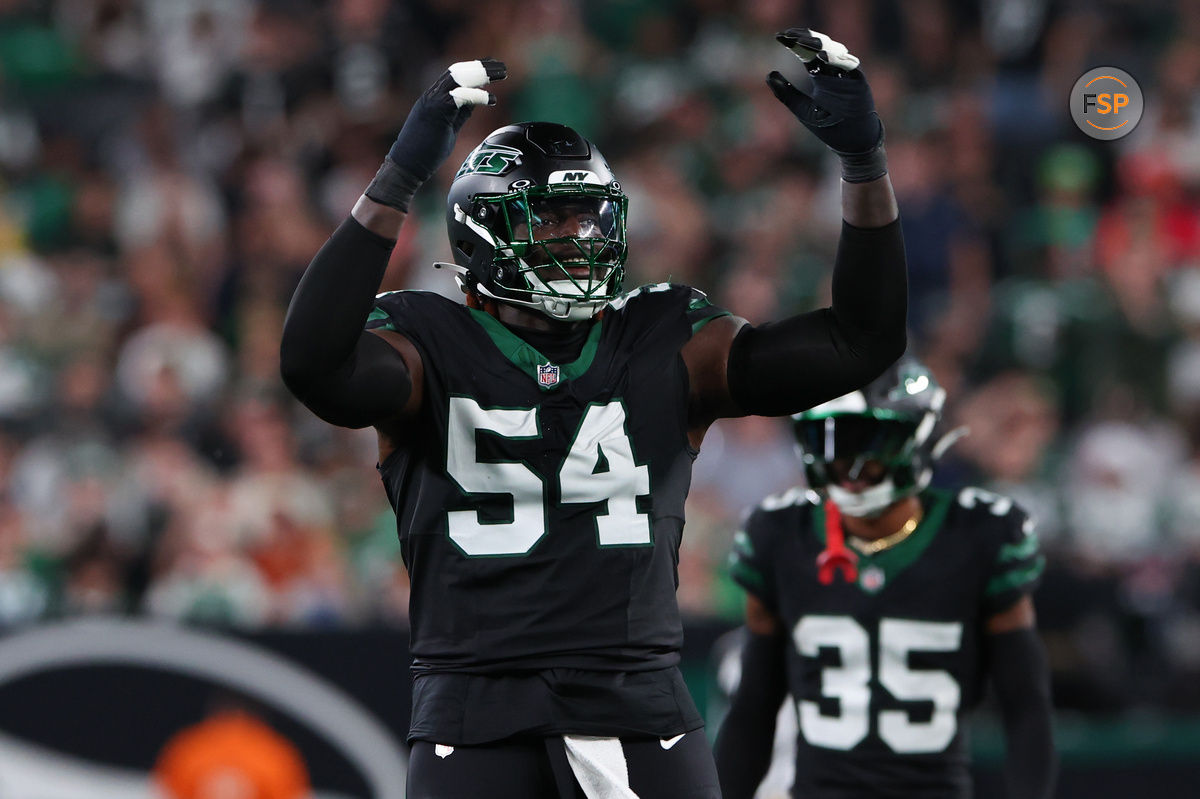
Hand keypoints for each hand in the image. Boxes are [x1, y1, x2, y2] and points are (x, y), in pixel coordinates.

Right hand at [366, 59, 506, 211]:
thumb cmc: (426, 151)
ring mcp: (432, 102)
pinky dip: (478, 95)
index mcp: (432, 97)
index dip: (473, 67)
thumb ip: (459, 113)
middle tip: (501, 67)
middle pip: (458, 71)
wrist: (407, 165)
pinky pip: (460, 97)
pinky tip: (492, 99)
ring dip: (481, 75)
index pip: (455, 74)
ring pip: (459, 78)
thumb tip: (473, 103)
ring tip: (502, 75)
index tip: (491, 65)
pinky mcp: (436, 112)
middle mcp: (431, 95)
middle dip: (481, 67)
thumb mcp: (448, 127)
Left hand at [766, 29, 885, 181]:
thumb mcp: (803, 109)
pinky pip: (849, 67)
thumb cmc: (828, 126)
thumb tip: (769, 74)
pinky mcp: (858, 83)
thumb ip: (786, 93)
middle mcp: (834, 72)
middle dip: (804, 39)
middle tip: (789, 34)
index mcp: (820, 75)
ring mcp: (847, 76)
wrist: (850, 143)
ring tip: (803, 40)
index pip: (806, 53)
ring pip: (834, 52)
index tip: (779, 36)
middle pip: (820, 47)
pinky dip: (837, 59)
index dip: (794, 43)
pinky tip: (822, 55)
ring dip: (819, 45)